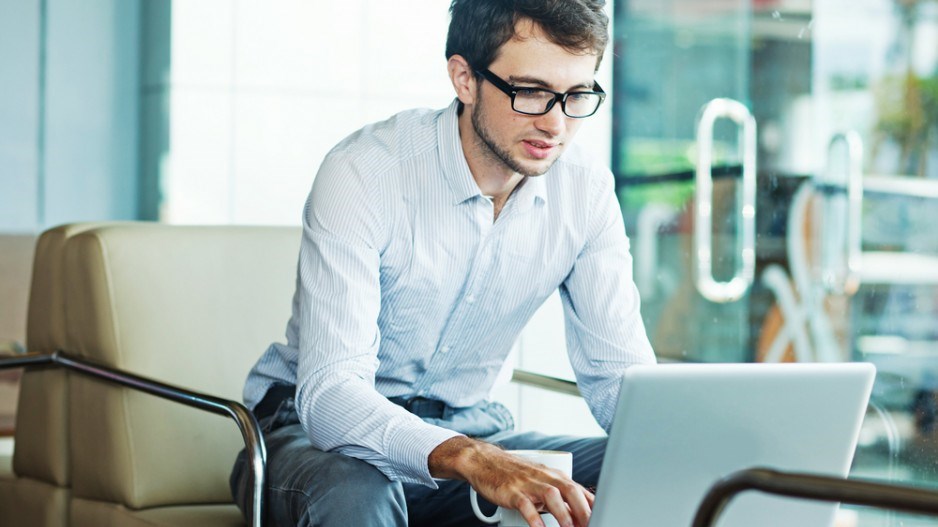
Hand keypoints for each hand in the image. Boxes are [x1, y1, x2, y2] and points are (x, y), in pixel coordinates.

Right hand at [429, 436, 593, 526]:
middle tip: (591, 526)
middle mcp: (544, 477)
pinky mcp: (512, 492)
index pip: (581, 490)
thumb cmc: (515, 474)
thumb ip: (559, 495)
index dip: (593, 506)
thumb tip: (580, 512)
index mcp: (554, 475)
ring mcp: (528, 484)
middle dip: (584, 511)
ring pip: (551, 496)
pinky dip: (534, 518)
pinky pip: (526, 505)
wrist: (485, 462)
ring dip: (564, 515)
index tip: (603, 518)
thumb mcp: (541, 481)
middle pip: (571, 491)